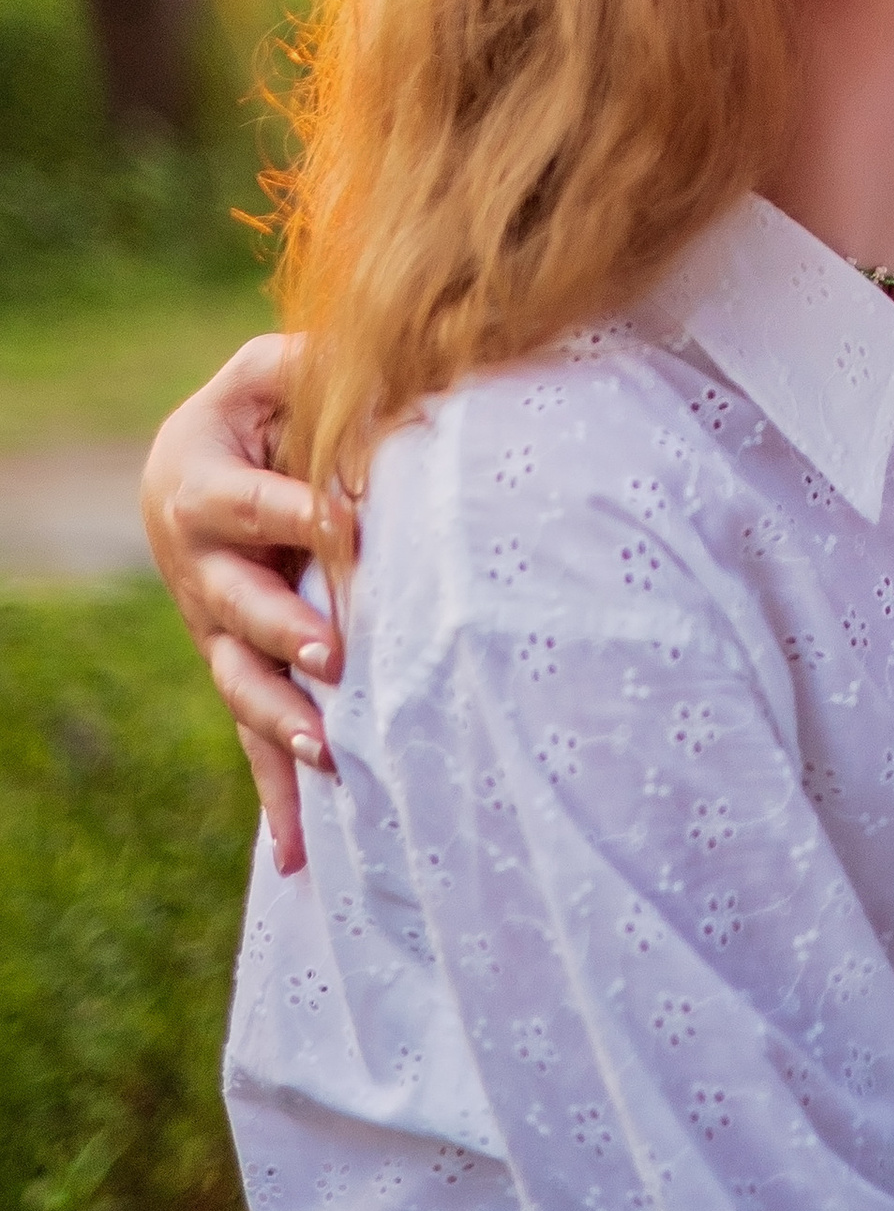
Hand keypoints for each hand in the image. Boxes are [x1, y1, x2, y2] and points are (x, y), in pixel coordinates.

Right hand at [139, 332, 335, 872]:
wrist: (199, 467)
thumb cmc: (254, 409)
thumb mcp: (267, 371)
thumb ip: (304, 361)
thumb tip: (376, 352)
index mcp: (202, 488)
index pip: (252, 503)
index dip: (299, 511)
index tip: (349, 521)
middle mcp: (200, 568)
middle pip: (238, 606)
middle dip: (283, 630)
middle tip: (332, 653)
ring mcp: (217, 630)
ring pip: (241, 683)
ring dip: (279, 721)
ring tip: (327, 753)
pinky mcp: (239, 670)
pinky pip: (253, 740)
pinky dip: (275, 797)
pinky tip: (300, 859)